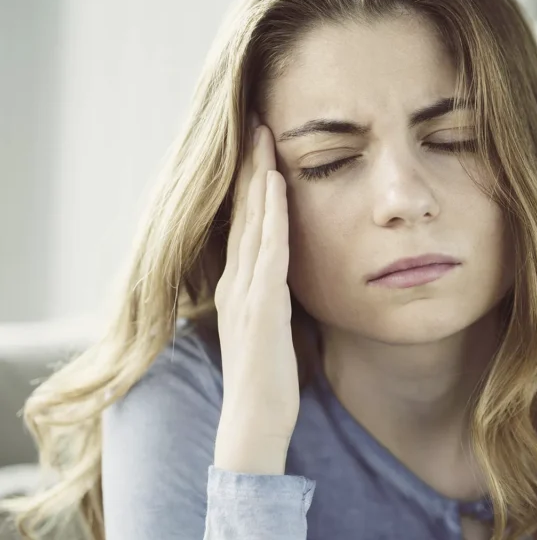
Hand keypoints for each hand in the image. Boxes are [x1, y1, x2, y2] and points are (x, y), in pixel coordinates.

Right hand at [212, 114, 297, 474]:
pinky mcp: (261, 307)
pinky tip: (277, 184)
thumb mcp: (273, 328)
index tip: (261, 146)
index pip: (244, 225)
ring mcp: (245, 293)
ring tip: (264, 135)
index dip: (251, 184)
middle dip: (251, 166)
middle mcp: (236, 282)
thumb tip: (294, 277)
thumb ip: (277, 298)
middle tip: (257, 122)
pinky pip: (268, 250)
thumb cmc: (270, 380)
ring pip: (252, 222)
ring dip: (259, 177)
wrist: (255, 421)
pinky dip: (272, 214)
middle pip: (243, 213)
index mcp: (239, 287)